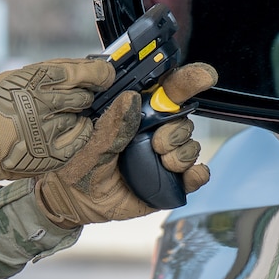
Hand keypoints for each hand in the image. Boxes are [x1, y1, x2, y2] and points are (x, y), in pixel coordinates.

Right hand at [0, 57, 116, 191]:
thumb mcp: (12, 77)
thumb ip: (46, 74)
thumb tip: (81, 68)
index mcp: (37, 79)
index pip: (86, 72)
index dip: (100, 74)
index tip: (104, 75)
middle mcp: (47, 102)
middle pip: (86, 96)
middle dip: (85, 95)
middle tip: (77, 97)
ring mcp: (50, 129)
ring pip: (82, 117)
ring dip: (78, 115)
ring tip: (59, 116)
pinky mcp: (51, 154)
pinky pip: (79, 140)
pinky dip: (78, 133)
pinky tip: (69, 129)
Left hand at [36, 63, 216, 227]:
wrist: (74, 201)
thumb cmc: (79, 165)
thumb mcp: (90, 143)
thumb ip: (111, 124)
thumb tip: (131, 99)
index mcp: (136, 114)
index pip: (167, 90)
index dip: (188, 80)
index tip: (203, 77)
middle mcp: (154, 132)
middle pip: (183, 120)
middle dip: (176, 130)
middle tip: (156, 144)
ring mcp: (163, 157)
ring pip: (190, 146)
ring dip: (182, 154)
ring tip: (161, 163)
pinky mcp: (169, 182)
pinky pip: (195, 175)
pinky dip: (197, 174)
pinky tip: (185, 175)